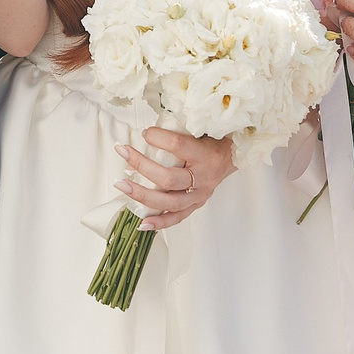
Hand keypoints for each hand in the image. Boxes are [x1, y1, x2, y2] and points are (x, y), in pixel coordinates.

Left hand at [119, 127, 234, 230]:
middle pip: (169, 178)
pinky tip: (142, 223)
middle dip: (142, 166)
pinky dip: (159, 222)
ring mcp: (199, 195)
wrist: (231, 157)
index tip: (144, 133)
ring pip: (170, 201)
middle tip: (123, 153)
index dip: (158, 138)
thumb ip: (177, 131)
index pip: (178, 146)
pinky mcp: (196, 206)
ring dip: (142, 195)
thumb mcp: (199, 130)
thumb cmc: (211, 142)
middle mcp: (203, 177)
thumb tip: (144, 134)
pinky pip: (177, 218)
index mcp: (205, 154)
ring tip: (122, 186)